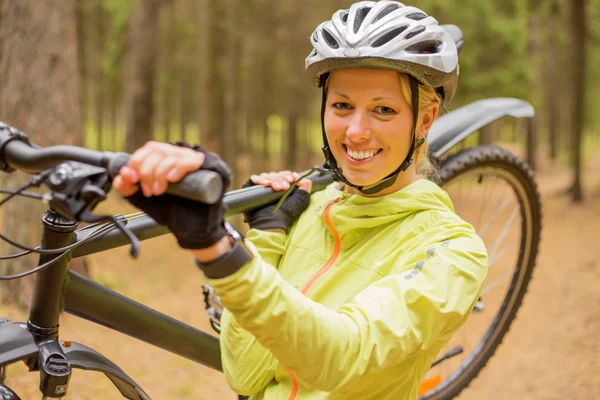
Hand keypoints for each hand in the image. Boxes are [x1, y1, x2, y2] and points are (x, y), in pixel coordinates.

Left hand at [113, 141, 231, 249]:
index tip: (133, 179)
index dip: (138, 160)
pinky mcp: (211, 169)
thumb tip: (122, 174)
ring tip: (159, 191)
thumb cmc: (171, 211)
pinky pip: (192, 160)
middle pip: (160, 150)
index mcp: (167, 158)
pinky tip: (171, 179)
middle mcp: (182, 155)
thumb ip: (129, 187)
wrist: (192, 230)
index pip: (151, 148)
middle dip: (147, 170)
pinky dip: (179, 167)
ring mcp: (197, 161)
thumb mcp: (143, 198)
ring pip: (173, 155)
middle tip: (149, 191)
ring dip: (160, 172)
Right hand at [243, 171, 311, 232]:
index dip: (288, 175)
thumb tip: (303, 177)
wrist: (273, 224)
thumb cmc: (286, 215)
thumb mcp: (301, 201)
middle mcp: (272, 187)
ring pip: (266, 176)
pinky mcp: (251, 190)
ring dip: (273, 179)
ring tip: (277, 188)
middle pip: (276, 174)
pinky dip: (260, 179)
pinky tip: (266, 184)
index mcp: (283, 188)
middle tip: (285, 187)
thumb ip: (306, 187)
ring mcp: (261, 189)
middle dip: (281, 179)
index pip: (284, 175)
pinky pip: (254, 179)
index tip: (292, 179)